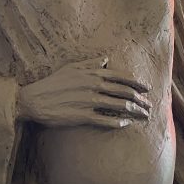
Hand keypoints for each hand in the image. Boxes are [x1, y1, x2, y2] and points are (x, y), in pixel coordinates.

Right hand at [18, 57, 150, 128]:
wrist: (34, 99)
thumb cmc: (52, 83)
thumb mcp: (71, 68)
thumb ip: (90, 63)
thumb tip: (106, 59)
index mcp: (92, 73)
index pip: (122, 77)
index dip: (137, 84)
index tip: (147, 89)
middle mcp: (94, 86)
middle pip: (125, 93)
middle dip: (140, 100)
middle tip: (149, 106)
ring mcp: (89, 101)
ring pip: (119, 106)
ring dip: (135, 111)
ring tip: (143, 116)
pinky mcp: (83, 116)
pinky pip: (106, 120)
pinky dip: (118, 122)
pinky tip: (126, 124)